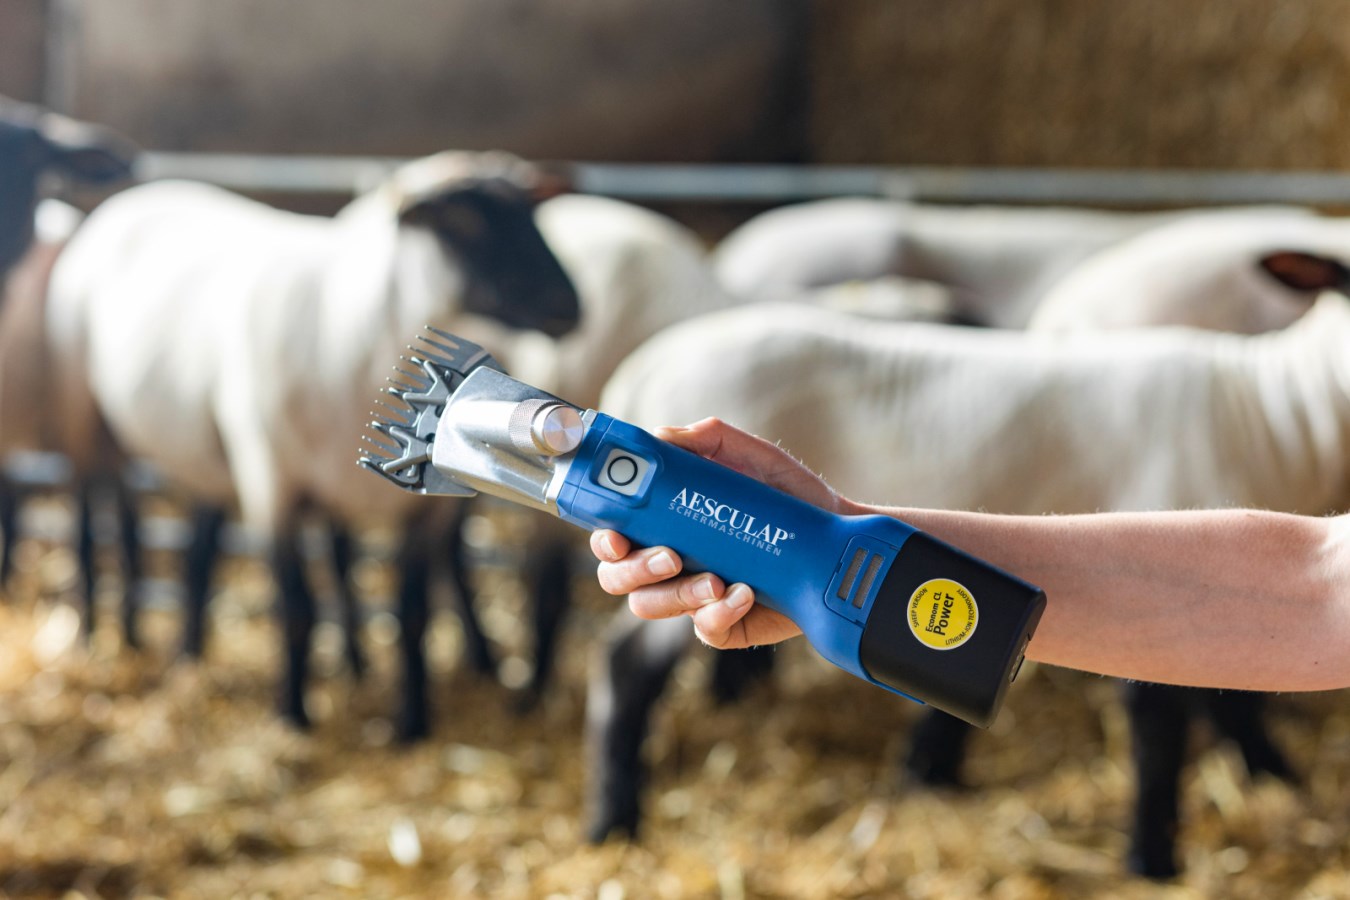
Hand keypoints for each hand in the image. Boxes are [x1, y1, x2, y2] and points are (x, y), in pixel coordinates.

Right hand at [589, 417, 852, 648]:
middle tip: (671, 556)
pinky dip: (719, 613)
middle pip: (616, 578)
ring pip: (648, 607)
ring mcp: (693, 597)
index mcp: (663, 523)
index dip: (604, 538)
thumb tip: (661, 436)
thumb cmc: (787, 496)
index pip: (613, 535)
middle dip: (634, 569)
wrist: (837, 538)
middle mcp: (669, 562)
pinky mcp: (724, 625)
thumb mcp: (750, 456)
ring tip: (715, 580)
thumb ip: (707, 438)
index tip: (617, 534)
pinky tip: (744, 593)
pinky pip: (704, 630)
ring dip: (675, 595)